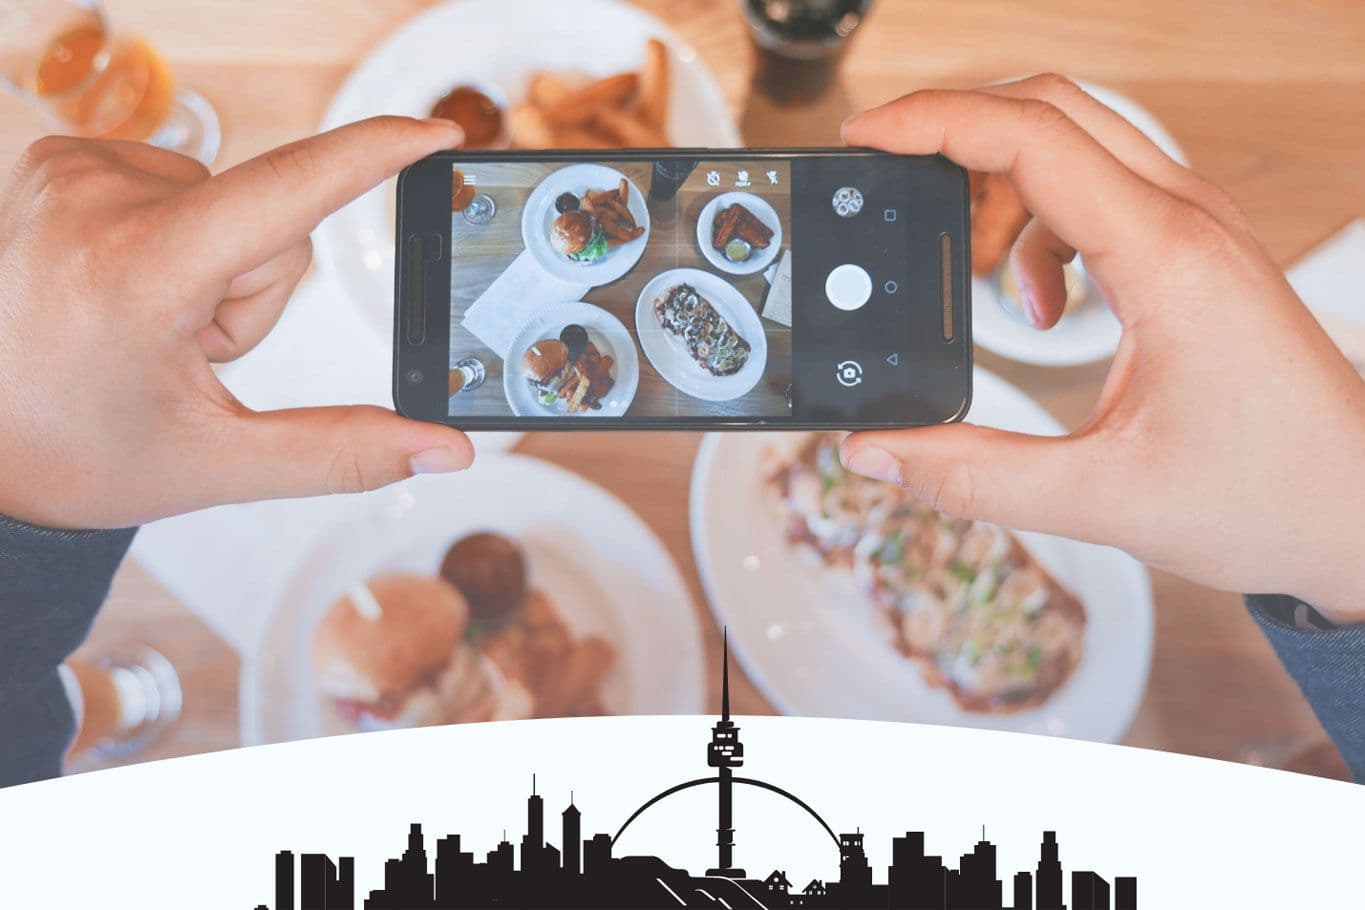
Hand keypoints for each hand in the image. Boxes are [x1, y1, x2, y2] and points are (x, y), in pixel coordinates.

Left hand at [0, 117, 473, 529]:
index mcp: (135, 274)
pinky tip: (129, 291)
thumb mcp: (219, 464)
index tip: (435, 131)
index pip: (286, 192)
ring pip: (230, 203)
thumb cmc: (77, 453)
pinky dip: (178, 241)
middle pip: (270, 220)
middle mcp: (95, 201)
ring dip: (216, 269)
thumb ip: (344, 452)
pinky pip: (181, 187)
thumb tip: (443, 450)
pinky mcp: (62, 162)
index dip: (373, 156)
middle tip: (189, 351)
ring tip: (150, 325)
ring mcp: (71, 172)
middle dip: (256, 292)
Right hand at [840, 75, 1364, 622]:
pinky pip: (1099, 193)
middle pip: (1051, 110)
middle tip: (887, 169)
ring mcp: (1197, 230)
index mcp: (1166, 259)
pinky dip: (1041, 228)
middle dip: (954, 128)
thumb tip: (878, 451)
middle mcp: (1187, 222)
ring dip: (1000, 185)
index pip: (1033, 139)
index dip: (934, 122)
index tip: (867, 137)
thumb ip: (973, 476)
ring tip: (969, 269)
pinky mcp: (1195, 253)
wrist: (1359, 513)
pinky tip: (1041, 305)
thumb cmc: (1271, 496)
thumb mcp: (1101, 499)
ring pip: (1075, 144)